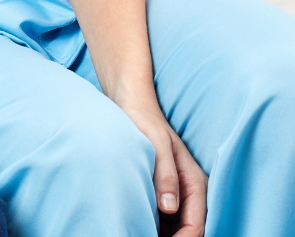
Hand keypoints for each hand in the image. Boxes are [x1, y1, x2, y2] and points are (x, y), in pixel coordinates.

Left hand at [119, 99, 206, 236]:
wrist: (132, 105)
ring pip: (174, 227)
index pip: (195, 225)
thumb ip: (165, 174)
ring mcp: (176, 193)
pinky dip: (153, 225)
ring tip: (136, 231)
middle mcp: (189, 192)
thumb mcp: (156, 143)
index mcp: (195, 183)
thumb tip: (169, 207)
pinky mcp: (161, 191)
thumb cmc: (145, 121)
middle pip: (186, 230)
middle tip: (139, 235)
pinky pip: (162, 218)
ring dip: (161, 233)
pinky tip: (136, 225)